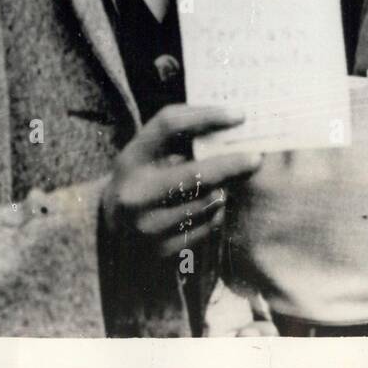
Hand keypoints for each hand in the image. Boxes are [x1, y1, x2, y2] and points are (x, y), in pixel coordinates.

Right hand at [101, 105, 263, 257]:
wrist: (110, 227)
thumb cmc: (141, 177)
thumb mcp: (147, 152)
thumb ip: (181, 136)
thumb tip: (231, 123)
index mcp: (132, 159)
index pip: (170, 126)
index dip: (206, 117)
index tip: (239, 115)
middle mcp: (136, 194)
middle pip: (197, 174)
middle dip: (231, 165)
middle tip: (256, 158)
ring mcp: (149, 226)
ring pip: (207, 202)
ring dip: (223, 190)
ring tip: (222, 184)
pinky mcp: (163, 252)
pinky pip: (208, 227)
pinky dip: (215, 213)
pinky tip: (208, 207)